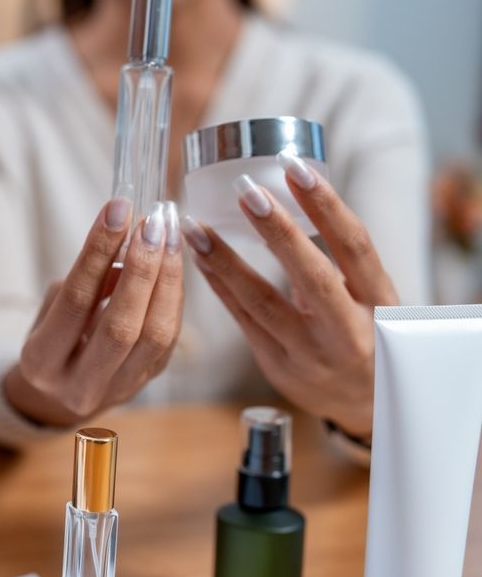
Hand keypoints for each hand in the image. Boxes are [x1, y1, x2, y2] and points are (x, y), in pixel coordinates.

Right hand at [4, 198, 184, 425]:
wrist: (57, 394)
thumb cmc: (51, 337)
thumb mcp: (49, 310)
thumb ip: (86, 284)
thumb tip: (127, 250)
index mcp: (42, 363)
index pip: (76, 300)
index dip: (99, 252)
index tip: (117, 209)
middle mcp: (79, 385)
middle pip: (121, 325)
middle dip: (142, 267)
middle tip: (152, 221)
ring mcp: (117, 390)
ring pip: (156, 334)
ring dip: (167, 279)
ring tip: (169, 235)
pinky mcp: (146, 383)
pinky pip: (169, 338)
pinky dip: (174, 295)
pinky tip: (172, 262)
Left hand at [181, 152, 397, 437]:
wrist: (369, 406)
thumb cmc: (367, 334)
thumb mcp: (373, 298)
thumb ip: (339, 261)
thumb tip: (288, 199)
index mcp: (380, 305)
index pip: (355, 247)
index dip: (327, 207)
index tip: (295, 170)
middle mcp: (348, 333)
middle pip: (311, 276)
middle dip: (277, 232)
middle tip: (244, 191)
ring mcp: (310, 356)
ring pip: (262, 303)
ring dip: (226, 262)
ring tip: (196, 228)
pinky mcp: (279, 369)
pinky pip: (243, 320)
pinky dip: (221, 287)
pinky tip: (200, 260)